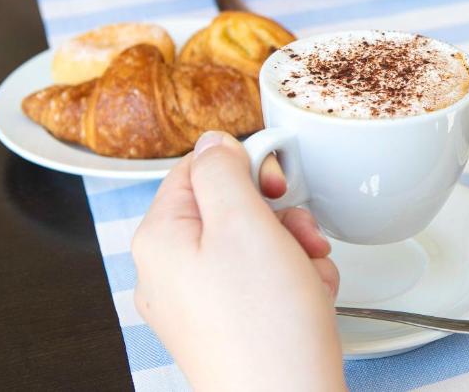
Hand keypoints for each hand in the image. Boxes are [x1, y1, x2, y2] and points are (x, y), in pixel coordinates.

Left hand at [132, 131, 344, 391]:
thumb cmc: (263, 326)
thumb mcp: (243, 223)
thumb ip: (224, 170)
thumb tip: (215, 142)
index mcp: (161, 238)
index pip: (198, 168)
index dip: (245, 165)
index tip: (279, 176)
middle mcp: (171, 270)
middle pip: (230, 206)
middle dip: (278, 215)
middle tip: (299, 235)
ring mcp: (198, 302)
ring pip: (253, 242)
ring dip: (293, 248)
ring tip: (307, 274)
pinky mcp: (228, 324)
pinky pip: (262, 279)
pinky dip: (292, 280)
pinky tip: (307, 298)